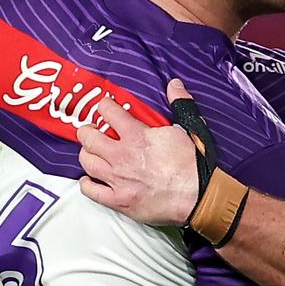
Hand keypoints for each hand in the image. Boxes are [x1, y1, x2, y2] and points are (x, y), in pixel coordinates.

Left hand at [77, 79, 200, 225]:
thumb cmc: (192, 164)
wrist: (198, 195)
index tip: (104, 107)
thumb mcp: (189, 127)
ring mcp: (118, 179)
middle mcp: (122, 156)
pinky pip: (92, 192)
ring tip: (91, 152)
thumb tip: (175, 84)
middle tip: (91, 130)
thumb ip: (179, 103)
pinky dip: (86, 184)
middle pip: (89, 138)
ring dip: (86, 154)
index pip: (109, 112)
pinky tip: (89, 180)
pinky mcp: (119, 200)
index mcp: (137, 136)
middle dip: (87, 131)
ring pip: (87, 162)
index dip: (104, 106)